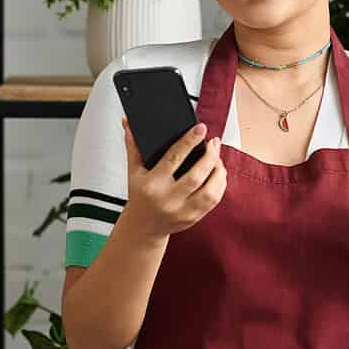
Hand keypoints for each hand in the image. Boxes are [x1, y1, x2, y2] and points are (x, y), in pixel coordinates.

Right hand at [121, 118, 226, 238]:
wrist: (143, 227)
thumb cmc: (140, 196)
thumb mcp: (133, 171)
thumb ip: (133, 145)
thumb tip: (128, 121)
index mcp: (152, 184)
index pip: (173, 158)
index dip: (189, 142)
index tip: (201, 129)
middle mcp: (168, 199)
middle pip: (197, 175)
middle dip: (210, 156)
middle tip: (213, 142)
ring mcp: (182, 211)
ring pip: (210, 190)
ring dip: (219, 171)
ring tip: (217, 157)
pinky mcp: (193, 218)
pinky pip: (214, 201)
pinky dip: (220, 184)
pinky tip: (219, 173)